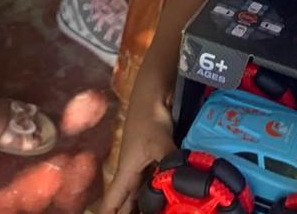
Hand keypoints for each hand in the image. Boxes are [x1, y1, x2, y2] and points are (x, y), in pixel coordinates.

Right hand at [99, 90, 175, 213]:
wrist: (152, 95)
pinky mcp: (154, 156)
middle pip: (126, 202)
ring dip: (144, 204)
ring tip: (155, 212)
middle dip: (128, 213)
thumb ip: (170, 164)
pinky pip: (153, 181)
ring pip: (140, 193)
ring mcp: (142, 164)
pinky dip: (156, 191)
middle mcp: (131, 172)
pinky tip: (166, 197)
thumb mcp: (160, 144)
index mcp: (126, 173)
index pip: (112, 203)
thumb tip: (184, 181)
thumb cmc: (149, 119)